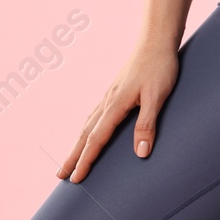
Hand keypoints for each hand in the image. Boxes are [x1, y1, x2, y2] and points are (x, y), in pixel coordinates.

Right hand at [56, 42, 180, 181]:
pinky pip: (95, 114)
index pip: (96, 139)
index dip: (86, 160)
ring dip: (77, 143)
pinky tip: (88, 131)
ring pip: (88, 124)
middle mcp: (107, 100)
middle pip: (85, 134)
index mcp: (115, 105)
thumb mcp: (157, 97)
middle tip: (60, 176)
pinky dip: (86, 128)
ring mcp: (109, 94)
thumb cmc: (159, 67)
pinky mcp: (115, 90)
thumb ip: (147, 124)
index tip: (76, 178)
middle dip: (73, 156)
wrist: (156, 40)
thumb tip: (140, 153)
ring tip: (70, 159)